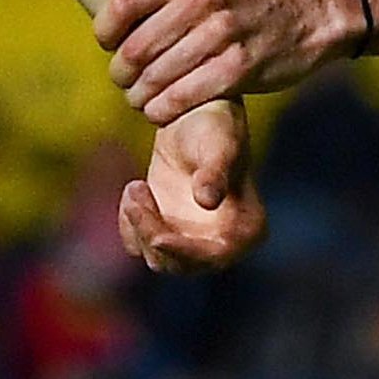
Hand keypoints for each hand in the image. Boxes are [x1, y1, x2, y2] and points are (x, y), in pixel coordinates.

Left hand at [95, 0, 349, 124]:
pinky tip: (158, 111)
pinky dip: (162, 109)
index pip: (123, 4)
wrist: (306, 17)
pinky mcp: (238, 68)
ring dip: (139, 96)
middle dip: (121, 73)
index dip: (105, 32)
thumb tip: (111, 29)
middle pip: (136, 47)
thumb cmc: (244, 5)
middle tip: (124, 83)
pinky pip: (183, 96)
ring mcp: (222, 34)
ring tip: (139, 100)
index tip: (108, 46)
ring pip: (156, 76)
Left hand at [119, 99, 265, 273]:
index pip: (215, 255)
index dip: (185, 253)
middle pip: (180, 263)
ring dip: (139, 225)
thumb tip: (208, 201)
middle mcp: (222, 243)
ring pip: (157, 258)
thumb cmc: (215, 125)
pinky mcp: (165, 231)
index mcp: (248, 229)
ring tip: (136, 185)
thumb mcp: (219, 144)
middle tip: (136, 189)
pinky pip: (140, 246)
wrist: (192, 116)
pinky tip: (135, 189)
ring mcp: (192, 241)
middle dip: (152, 232)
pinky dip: (130, 225)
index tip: (158, 238)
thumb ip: (215, 172)